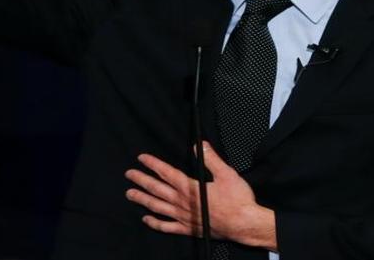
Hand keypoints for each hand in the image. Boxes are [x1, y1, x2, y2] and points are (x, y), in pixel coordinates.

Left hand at [124, 142, 276, 251]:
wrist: (243, 224)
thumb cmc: (237, 200)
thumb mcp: (227, 174)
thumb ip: (212, 159)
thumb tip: (200, 145)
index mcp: (190, 187)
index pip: (166, 173)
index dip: (153, 164)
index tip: (142, 158)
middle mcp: (183, 202)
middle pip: (157, 189)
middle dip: (142, 180)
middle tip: (129, 174)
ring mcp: (183, 217)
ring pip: (158, 207)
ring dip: (143, 199)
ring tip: (130, 194)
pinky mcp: (188, 229)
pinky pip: (167, 227)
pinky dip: (155, 223)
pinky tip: (146, 219)